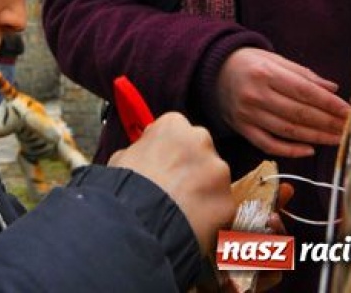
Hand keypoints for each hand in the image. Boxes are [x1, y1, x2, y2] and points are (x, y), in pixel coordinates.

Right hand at [108, 112, 234, 254]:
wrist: (139, 223)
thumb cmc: (127, 189)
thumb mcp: (123, 157)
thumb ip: (141, 150)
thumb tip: (142, 157)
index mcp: (174, 125)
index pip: (178, 132)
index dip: (170, 151)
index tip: (165, 165)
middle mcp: (201, 140)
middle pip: (201, 152)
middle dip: (191, 169)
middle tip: (174, 190)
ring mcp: (218, 170)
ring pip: (214, 180)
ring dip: (203, 193)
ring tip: (181, 212)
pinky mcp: (227, 201)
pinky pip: (220, 208)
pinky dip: (210, 218)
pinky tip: (191, 225)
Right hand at [216, 48, 350, 156]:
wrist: (214, 72)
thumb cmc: (249, 62)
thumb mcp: (274, 59)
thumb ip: (304, 74)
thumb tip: (333, 89)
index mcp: (266, 73)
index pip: (304, 91)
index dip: (328, 103)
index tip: (348, 111)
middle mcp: (256, 95)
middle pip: (299, 113)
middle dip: (327, 122)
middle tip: (349, 128)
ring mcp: (248, 115)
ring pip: (288, 131)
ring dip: (316, 137)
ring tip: (337, 139)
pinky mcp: (243, 129)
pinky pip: (269, 144)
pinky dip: (290, 150)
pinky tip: (309, 149)